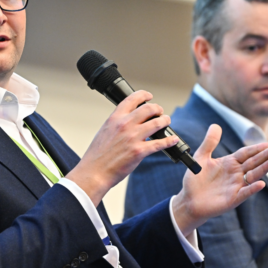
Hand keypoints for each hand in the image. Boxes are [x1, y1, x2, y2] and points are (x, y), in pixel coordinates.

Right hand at [66, 90, 181, 205]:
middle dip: (158, 109)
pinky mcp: (139, 151)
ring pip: (157, 123)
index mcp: (115, 118)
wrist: (94, 172)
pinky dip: (170, 141)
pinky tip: (173, 140)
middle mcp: (125, 125)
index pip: (132, 99)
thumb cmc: (97, 155)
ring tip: (166, 122)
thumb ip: (116, 124)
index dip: (143, 95)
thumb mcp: (104, 132)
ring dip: (165, 121)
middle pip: (148, 108)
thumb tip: (127, 121)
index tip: (149, 96)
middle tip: (160, 112)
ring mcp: (133, 137)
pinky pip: (160, 143)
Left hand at [170, 124, 267, 234]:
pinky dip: (252, 188)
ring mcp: (236, 186)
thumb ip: (209, 142)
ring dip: (264, 169)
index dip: (257, 148)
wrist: (188, 200)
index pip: (247, 153)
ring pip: (253, 176)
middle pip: (253, 163)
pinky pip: (245, 193)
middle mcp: (236, 174)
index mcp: (230, 163)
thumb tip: (215, 125)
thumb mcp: (201, 157)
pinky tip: (261, 183)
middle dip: (265, 156)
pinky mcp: (233, 199)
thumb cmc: (195, 180)